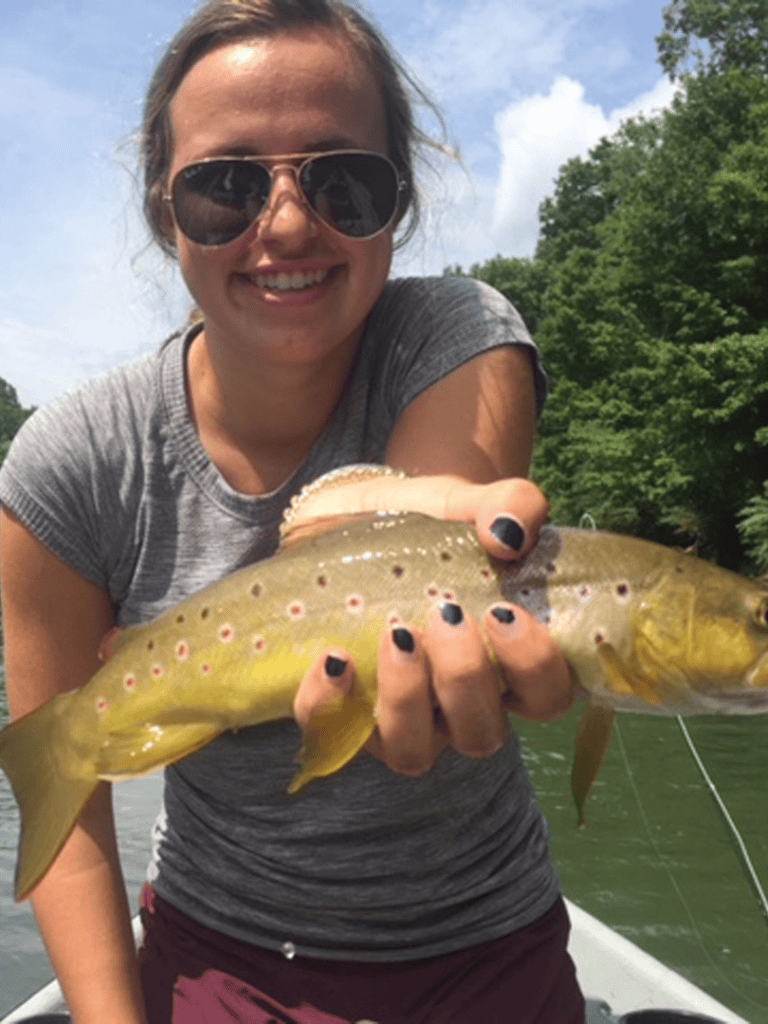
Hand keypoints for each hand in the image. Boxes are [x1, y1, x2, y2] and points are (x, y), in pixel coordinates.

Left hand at [292, 474, 575, 775]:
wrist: (348, 516)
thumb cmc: (425, 522)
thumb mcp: (467, 503)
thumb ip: (510, 504)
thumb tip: (509, 534)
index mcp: (504, 661)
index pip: (545, 697)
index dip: (535, 671)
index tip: (504, 612)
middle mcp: (457, 701)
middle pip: (482, 733)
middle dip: (466, 679)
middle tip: (446, 614)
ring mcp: (399, 714)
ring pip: (414, 753)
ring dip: (408, 699)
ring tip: (396, 634)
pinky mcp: (341, 707)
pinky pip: (332, 733)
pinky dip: (330, 703)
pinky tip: (335, 656)